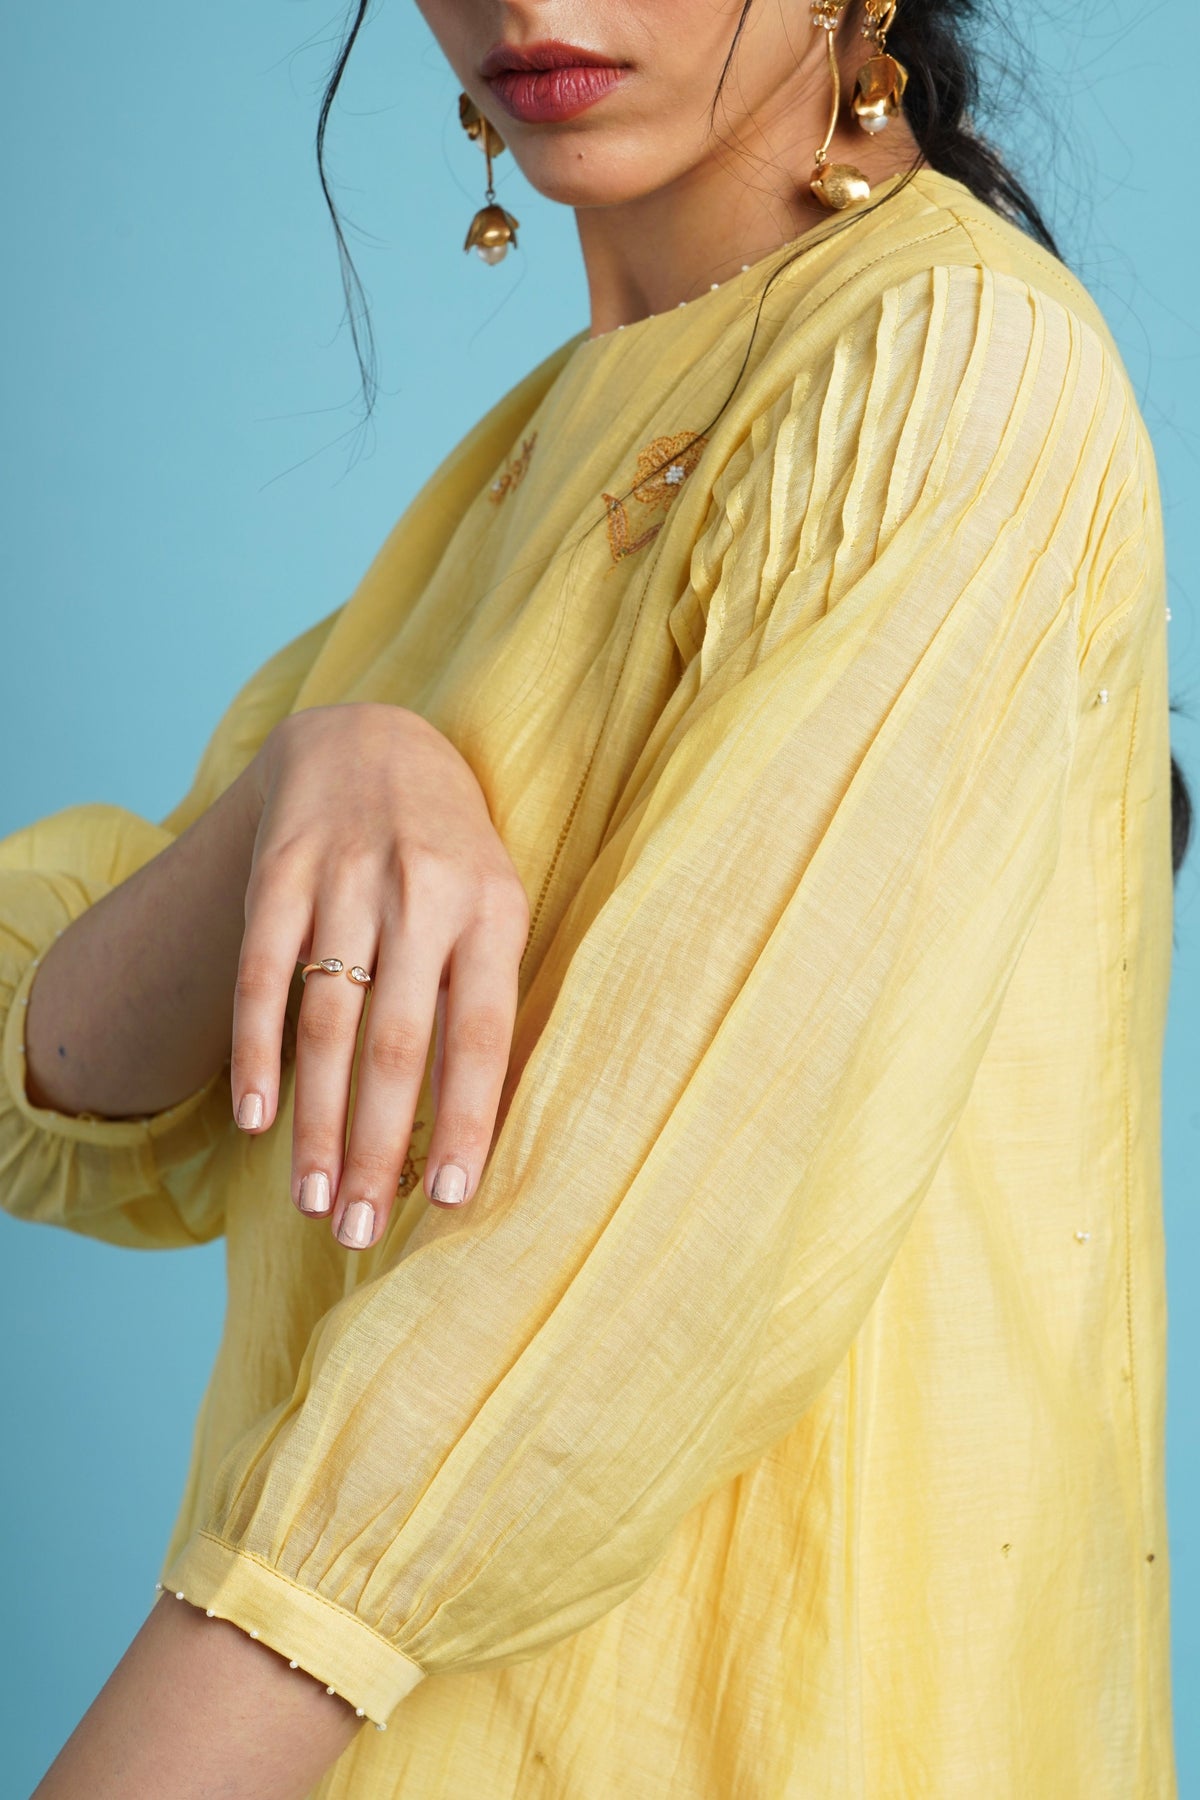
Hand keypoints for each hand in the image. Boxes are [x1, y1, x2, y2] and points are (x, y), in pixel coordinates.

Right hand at [232, 703, 529, 1247]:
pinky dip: (257, 1054)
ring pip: (326, 1023)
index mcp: (492, 909)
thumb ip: (487, 995)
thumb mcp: (494, 906)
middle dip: (374, 1147)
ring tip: (310, 1200)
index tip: (447, 1199)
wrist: (372, 741)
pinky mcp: (280, 874)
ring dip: (312, 1123)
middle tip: (357, 1230)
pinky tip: (255, 1121)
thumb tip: (482, 1129)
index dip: (463, 1118)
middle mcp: (421, 893)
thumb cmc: (450, 854)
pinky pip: (261, 978)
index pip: (480, 1033)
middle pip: (395, 1044)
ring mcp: (345, 880)